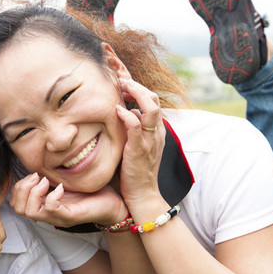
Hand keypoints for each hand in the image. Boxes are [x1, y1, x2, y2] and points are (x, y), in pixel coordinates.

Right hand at [10, 173, 126, 227]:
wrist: (114, 204)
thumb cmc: (91, 192)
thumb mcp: (65, 181)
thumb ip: (51, 176)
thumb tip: (38, 163)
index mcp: (44, 206)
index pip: (15, 204)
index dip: (18, 187)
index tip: (34, 175)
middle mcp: (47, 215)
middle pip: (18, 208)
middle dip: (22, 188)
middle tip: (38, 177)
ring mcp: (57, 218)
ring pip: (30, 212)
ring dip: (34, 192)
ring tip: (46, 181)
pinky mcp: (70, 217)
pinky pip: (51, 209)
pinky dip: (53, 195)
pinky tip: (61, 187)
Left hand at [116, 78, 164, 205]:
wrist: (142, 195)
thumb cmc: (134, 170)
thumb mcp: (135, 143)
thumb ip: (132, 128)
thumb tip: (123, 110)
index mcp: (155, 129)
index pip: (151, 100)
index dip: (137, 87)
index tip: (122, 82)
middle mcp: (156, 131)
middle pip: (153, 98)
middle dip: (136, 85)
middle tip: (120, 78)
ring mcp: (150, 140)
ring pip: (150, 108)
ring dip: (136, 94)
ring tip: (122, 85)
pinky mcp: (140, 150)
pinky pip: (137, 128)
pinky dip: (128, 116)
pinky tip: (117, 110)